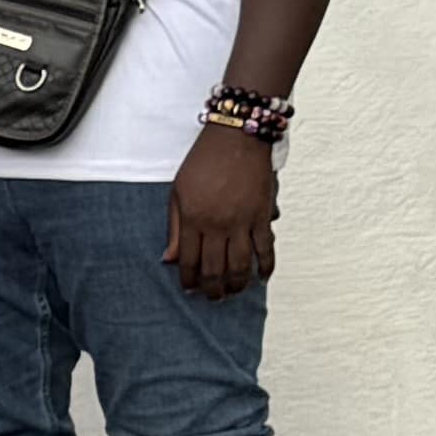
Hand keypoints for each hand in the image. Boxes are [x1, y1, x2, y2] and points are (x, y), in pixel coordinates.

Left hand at [168, 125, 280, 297]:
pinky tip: (262, 277)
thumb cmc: (203, 162)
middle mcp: (217, 224)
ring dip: (238, 284)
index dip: (189, 281)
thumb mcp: (178, 192)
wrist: (236, 137)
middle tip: (213, 298)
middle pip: (214, 269)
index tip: (190, 290)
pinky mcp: (262, 215)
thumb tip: (169, 259)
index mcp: (192, 219)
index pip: (189, 261)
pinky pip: (266, 248)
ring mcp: (241, 221)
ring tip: (234, 291)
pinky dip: (266, 266)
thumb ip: (175, 228)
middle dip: (213, 289)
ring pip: (241, 265)